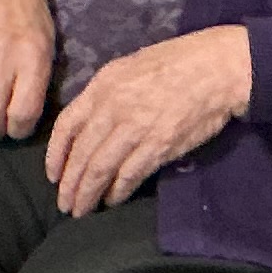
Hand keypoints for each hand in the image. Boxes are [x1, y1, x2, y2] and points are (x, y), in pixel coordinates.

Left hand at [43, 25, 250, 214]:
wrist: (219, 68)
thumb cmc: (177, 63)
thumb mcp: (129, 67)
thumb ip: (105, 95)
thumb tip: (89, 124)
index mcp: (103, 86)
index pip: (66, 126)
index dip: (55, 155)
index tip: (53, 175)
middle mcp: (113, 108)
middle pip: (81, 154)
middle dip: (70, 184)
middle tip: (65, 204)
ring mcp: (136, 128)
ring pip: (100, 169)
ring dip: (88, 193)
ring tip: (82, 210)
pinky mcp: (159, 145)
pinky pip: (130, 174)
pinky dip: (118, 191)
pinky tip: (112, 200)